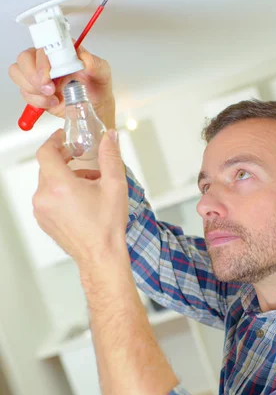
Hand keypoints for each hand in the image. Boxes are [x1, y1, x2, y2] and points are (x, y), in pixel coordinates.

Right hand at [8, 44, 114, 127]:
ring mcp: (40, 76)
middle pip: (24, 58)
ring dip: (32, 88)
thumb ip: (95, 63)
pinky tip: (51, 102)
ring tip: (52, 97)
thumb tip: (84, 57)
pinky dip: (36, 100)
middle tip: (49, 88)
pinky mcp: (36, 91)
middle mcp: (48, 61)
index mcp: (61, 51)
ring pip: (18, 73)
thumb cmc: (98, 87)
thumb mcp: (103, 73)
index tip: (49, 75)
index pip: (43, 46)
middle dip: (33, 76)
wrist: (96, 107)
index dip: (42, 60)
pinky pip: (24, 92)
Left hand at [33, 128, 128, 268]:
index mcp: (60, 186)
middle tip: (86, 163)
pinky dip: (61, 194)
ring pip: (49, 183)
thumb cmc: (107, 227)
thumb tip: (110, 137)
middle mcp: (45, 197)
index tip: (64, 138)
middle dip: (67, 161)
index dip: (55, 141)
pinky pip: (48, 198)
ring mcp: (41, 210)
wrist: (101, 256)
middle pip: (48, 167)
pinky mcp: (43, 220)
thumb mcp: (115, 186)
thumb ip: (111, 157)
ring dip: (66, 178)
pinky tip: (81, 201)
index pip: (46, 152)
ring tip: (89, 187)